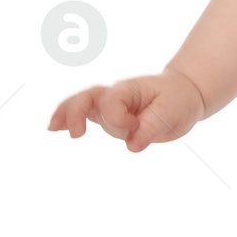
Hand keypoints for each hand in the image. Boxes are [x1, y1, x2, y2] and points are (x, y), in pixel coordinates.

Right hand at [47, 69, 206, 152]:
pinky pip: (85, 114)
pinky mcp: (109, 116)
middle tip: (77, 135)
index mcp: (130, 90)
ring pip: (82, 104)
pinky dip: (69, 119)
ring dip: (66, 115)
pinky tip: (55, 129)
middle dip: (77, 113)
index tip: (136, 127)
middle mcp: (116, 95)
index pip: (112, 103)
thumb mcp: (172, 112)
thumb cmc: (178, 99)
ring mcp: (110, 105)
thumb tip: (132, 146)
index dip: (120, 119)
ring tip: (52, 128)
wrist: (184, 94)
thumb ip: (152, 127)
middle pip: (88, 97)